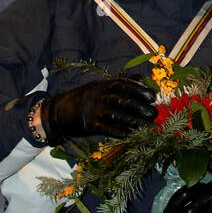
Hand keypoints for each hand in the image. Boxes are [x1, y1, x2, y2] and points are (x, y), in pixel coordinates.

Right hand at [42, 78, 156, 144]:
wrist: (58, 112)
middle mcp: (98, 95)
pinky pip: (106, 128)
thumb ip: (120, 83)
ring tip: (146, 124)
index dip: (139, 89)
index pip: (123, 84)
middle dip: (139, 106)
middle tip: (153, 112)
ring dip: (133, 120)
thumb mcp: (100, 86)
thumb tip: (141, 78)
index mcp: (102, 84)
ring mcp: (92, 110)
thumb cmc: (84, 99)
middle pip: (122, 99)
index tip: (152, 96)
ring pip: (116, 114)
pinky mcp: (88, 125)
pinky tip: (130, 134)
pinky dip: (118, 132)